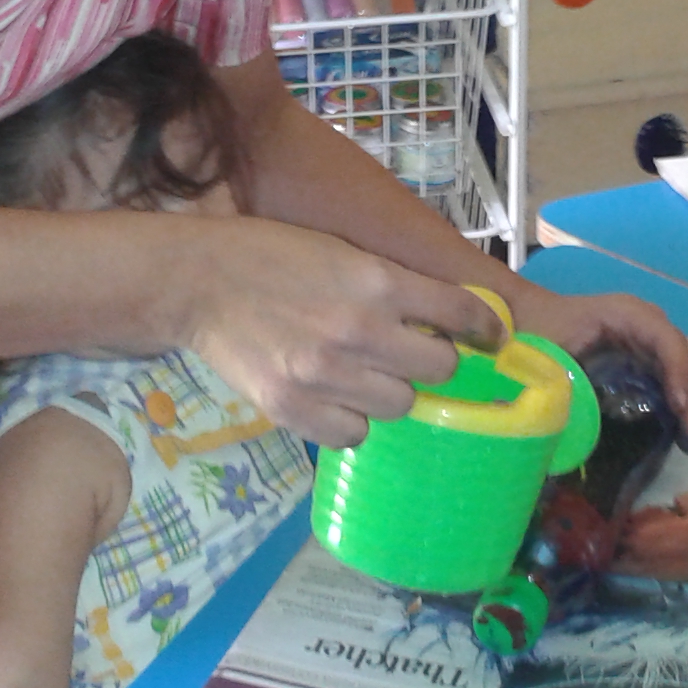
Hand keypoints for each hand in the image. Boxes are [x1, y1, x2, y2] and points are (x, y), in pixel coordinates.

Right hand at [180, 219, 504, 447]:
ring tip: (363, 372)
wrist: (200, 282)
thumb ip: (396, 286)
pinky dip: (352, 420)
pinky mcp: (293, 409)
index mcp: (376, 282)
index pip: (461, 313)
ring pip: (399, 406)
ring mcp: (324, 376)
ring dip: (391, 391)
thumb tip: (453, 319)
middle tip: (410, 352)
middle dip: (431, 360)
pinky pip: (353, 434)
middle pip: (438, 368)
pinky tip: (335, 396)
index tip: (488, 336)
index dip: (484, 327)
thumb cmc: (274, 257)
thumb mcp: (344, 253)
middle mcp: (358, 331)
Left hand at [504, 288, 687, 434]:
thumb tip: (587, 432)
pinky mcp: (644, 358)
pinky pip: (684, 367)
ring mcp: (649, 341)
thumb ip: (570, 390)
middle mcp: (647, 325)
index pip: (671, 344)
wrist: (518, 318)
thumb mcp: (550, 356)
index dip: (682, 377)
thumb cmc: (534, 334)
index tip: (685, 416)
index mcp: (628, 316)